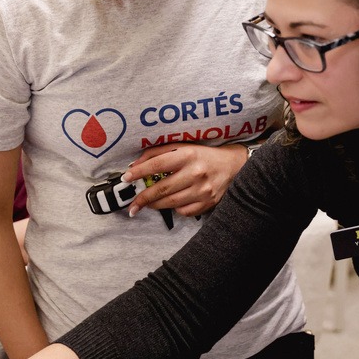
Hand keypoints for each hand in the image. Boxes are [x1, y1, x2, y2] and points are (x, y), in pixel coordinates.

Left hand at [121, 142, 248, 218]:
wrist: (232, 165)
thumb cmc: (203, 155)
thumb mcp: (182, 147)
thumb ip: (158, 153)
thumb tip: (135, 166)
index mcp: (188, 155)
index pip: (157, 164)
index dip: (139, 172)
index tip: (126, 178)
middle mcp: (195, 173)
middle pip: (162, 189)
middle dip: (143, 197)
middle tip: (131, 203)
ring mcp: (203, 190)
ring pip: (171, 203)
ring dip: (154, 205)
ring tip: (146, 203)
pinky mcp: (208, 203)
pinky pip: (184, 211)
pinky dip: (174, 208)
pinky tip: (172, 203)